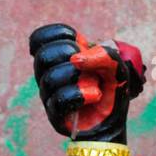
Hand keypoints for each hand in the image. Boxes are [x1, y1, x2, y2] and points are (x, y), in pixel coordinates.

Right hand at [29, 23, 144, 139]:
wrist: (113, 121)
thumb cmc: (111, 90)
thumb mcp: (116, 65)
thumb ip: (104, 54)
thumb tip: (76, 60)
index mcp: (59, 58)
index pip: (40, 38)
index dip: (58, 34)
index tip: (79, 43)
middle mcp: (49, 74)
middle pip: (44, 56)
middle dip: (70, 55)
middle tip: (88, 65)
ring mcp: (49, 95)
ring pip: (51, 78)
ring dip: (81, 79)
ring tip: (96, 87)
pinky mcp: (54, 114)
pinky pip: (60, 99)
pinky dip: (80, 95)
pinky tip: (94, 97)